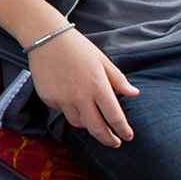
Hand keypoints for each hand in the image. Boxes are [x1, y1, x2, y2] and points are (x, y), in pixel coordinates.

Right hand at [26, 27, 139, 147]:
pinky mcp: (48, 97)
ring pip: (77, 122)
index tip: (127, 136)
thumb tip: (134, 93)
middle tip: (114, 142)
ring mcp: (62, 98)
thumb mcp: (102, 60)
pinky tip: (68, 96)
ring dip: (87, 123)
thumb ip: (118, 80)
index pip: (114, 117)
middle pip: (96, 128)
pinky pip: (61, 110)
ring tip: (91, 117)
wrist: (46, 37)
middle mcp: (80, 96)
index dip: (123, 130)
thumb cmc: (78, 47)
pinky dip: (68, 108)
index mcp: (98, 86)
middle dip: (107, 139)